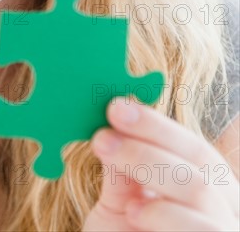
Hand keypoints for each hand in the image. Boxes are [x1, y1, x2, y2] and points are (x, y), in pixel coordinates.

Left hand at [83, 96, 239, 230]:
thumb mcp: (118, 203)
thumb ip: (121, 168)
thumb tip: (110, 122)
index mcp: (201, 185)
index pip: (188, 145)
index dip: (155, 124)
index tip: (114, 107)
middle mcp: (222, 207)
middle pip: (200, 161)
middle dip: (148, 141)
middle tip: (103, 135)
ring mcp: (223, 230)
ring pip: (202, 189)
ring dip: (152, 172)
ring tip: (116, 180)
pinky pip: (207, 229)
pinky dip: (166, 215)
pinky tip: (136, 215)